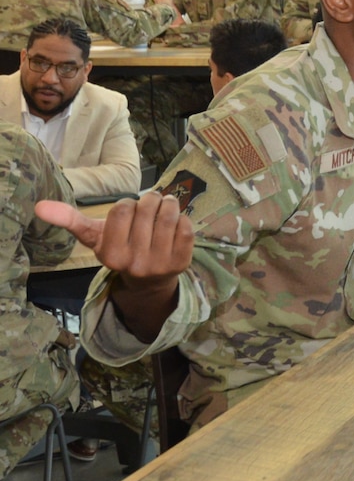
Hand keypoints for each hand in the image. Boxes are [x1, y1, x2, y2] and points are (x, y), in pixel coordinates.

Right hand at [37, 195, 194, 341]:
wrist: (148, 280)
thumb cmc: (121, 248)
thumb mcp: (95, 237)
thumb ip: (70, 220)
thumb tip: (39, 205)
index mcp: (109, 255)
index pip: (121, 209)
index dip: (127, 204)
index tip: (129, 210)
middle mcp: (133, 263)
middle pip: (146, 208)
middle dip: (150, 199)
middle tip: (151, 204)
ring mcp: (159, 264)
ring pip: (169, 214)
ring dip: (169, 203)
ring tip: (166, 205)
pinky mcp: (182, 262)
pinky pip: (186, 226)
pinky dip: (183, 218)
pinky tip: (176, 224)